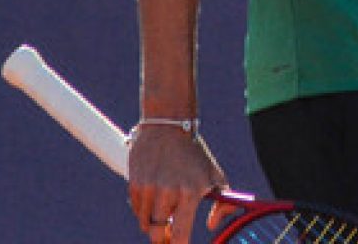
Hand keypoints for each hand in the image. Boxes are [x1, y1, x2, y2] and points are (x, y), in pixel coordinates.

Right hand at [128, 124, 228, 242]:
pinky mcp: (135, 184)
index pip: (181, 235)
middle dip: (163, 239)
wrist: (168, 125)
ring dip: (153, 223)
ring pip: (145, 225)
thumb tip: (213, 226)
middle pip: (158, 236)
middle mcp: (169, 192)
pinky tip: (153, 197)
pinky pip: (136, 210)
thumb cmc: (194, 153)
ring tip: (163, 211)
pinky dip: (144, 210)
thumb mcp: (213, 173)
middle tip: (168, 235)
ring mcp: (150, 189)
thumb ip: (222, 200)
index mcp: (191, 192)